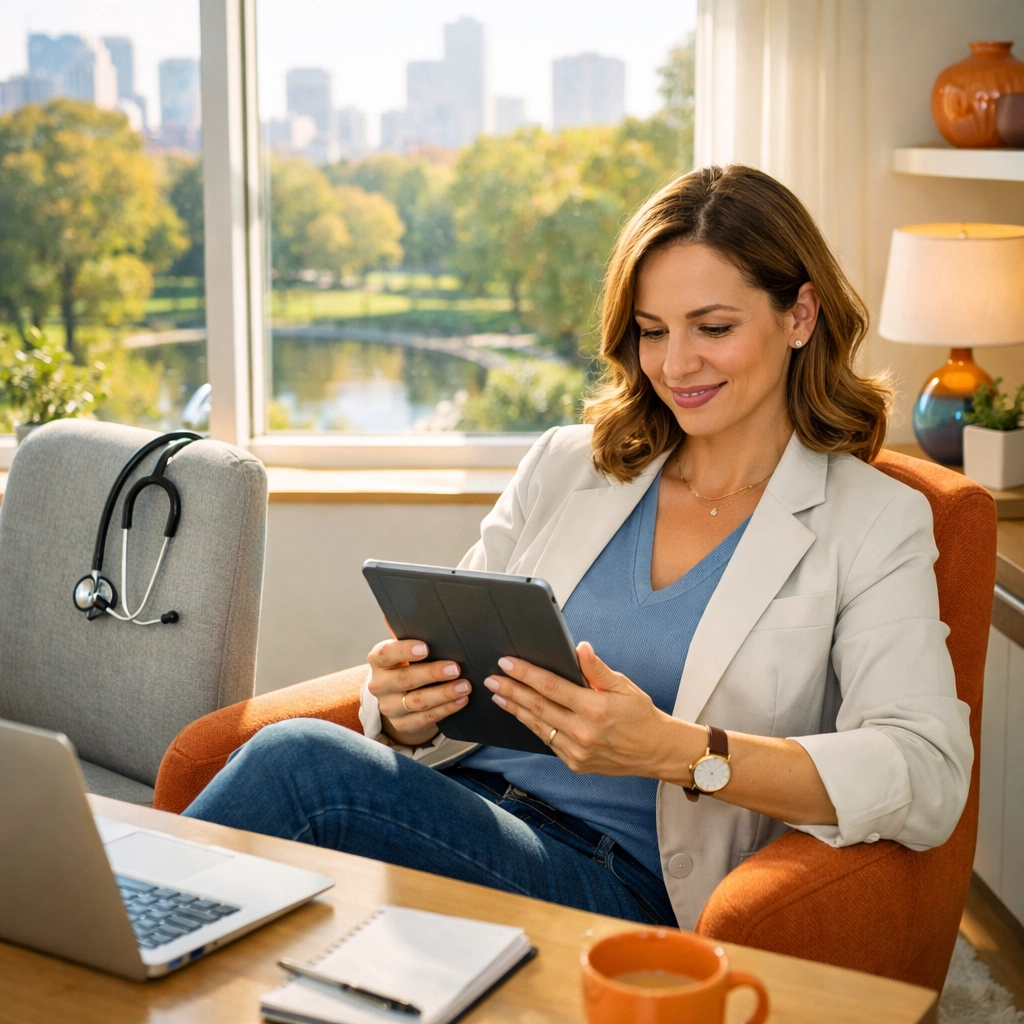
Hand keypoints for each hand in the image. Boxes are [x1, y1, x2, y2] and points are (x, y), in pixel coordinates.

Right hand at [367, 638, 470, 746]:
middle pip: (404, 679)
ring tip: (464, 686)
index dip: (404, 650)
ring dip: (443, 694)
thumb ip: (412, 633)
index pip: (386, 654)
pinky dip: (445, 709)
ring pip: (417, 701)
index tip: (425, 648)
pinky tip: (460, 701)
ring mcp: (389, 707)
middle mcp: (379, 684)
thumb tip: (421, 614)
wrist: (398, 696)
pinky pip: (425, 718)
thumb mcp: (406, 649)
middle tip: (455, 669)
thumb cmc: (408, 663)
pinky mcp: (401, 724)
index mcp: (378, 660)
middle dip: (432, 674)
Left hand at [484, 642, 686, 777]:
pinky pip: (548, 742)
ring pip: (538, 727)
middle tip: (491, 680)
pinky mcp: (575, 764)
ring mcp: (577, 752)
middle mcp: (583, 732)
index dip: (525, 674)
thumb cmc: (641, 715)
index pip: (550, 686)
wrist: (656, 752)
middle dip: (511, 691)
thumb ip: (597, 669)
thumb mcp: (624, 686)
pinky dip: (533, 727)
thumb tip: (580, 648)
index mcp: (594, 708)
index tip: (507, 663)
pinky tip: (522, 715)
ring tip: (499, 696)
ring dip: (516, 710)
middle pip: (537, 707)